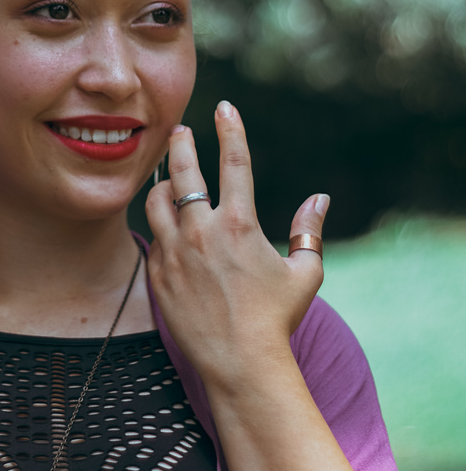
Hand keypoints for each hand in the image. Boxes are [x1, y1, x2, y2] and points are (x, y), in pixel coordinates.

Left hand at [145, 101, 328, 392]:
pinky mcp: (158, 273)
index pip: (234, 162)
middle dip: (181, 143)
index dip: (230, 129)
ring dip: (162, 184)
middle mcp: (203, 232)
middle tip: (179, 129)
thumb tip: (320, 198)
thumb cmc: (277, 320)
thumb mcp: (305, 274)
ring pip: (156, 200)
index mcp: (240, 224)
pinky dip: (159, 226)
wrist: (240, 363)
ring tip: (167, 179)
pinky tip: (165, 225)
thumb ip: (309, 232)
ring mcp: (175, 252)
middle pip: (183, 171)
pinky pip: (152, 237)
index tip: (224, 107)